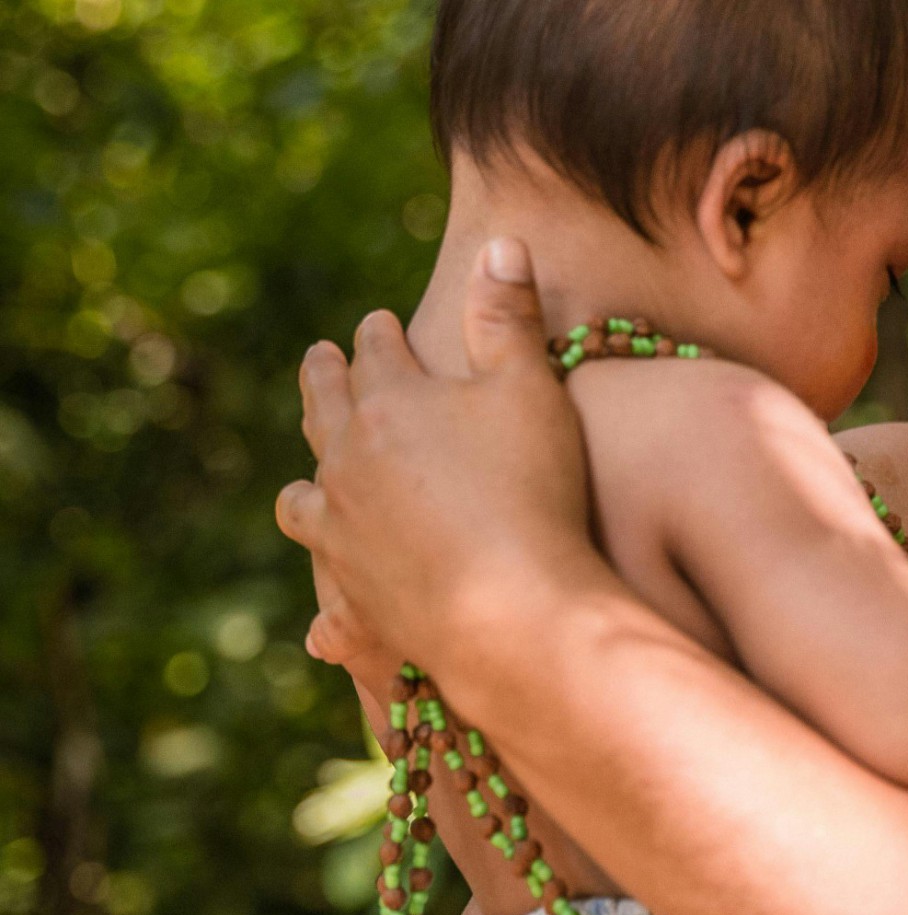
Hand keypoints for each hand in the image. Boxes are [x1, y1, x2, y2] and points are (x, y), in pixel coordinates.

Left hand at [276, 238, 603, 679]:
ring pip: (306, 486)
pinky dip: (323, 547)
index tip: (376, 324)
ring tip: (315, 465)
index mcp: (389, 400)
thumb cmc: (531, 491)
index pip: (374, 350)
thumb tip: (500, 243)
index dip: (378, 334)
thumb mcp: (532, 390)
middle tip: (319, 359)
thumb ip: (510, 318)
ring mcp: (341, 524)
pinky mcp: (349, 583)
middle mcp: (349, 457)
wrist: (509, 610)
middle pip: (324, 405)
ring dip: (312, 465)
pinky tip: (327, 554)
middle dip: (324, 377)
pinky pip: (321, 556)